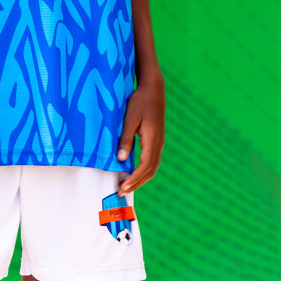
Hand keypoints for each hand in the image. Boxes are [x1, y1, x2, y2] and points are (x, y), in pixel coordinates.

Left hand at [116, 73, 164, 193]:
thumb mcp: (130, 119)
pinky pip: (152, 160)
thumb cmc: (140, 102)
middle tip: (121, 191)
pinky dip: (144, 170)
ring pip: (152, 167)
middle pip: (150, 171)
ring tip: (126, 185)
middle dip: (136, 183)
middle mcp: (158, 144)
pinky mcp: (157, 140)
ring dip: (140, 178)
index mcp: (152, 140)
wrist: (153, 89)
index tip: (122, 187)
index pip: (144, 167)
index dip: (133, 179)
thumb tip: (121, 159)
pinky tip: (134, 171)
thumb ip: (126, 139)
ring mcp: (159, 142)